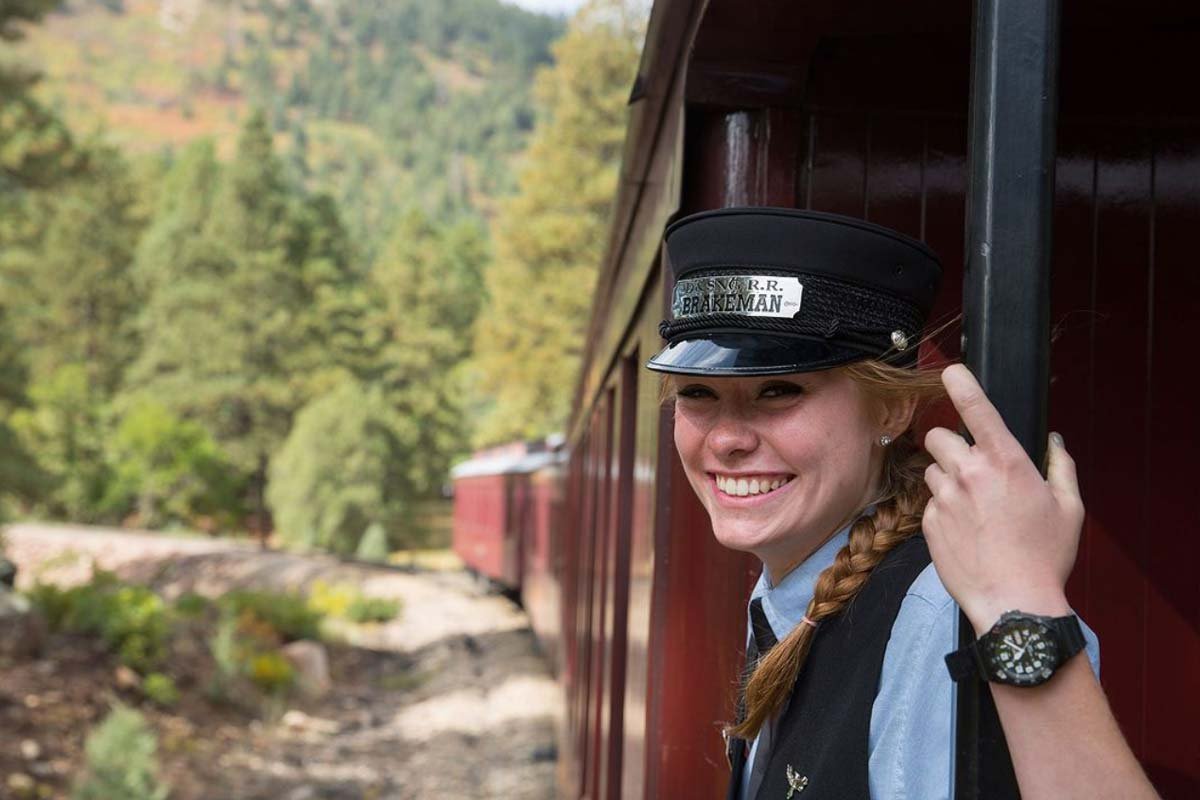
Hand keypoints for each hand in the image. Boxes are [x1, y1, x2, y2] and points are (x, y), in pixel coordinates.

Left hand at [922, 364, 1082, 634]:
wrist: (1013, 602)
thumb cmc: (1046, 556)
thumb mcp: (1069, 508)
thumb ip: (1061, 467)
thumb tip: (1054, 442)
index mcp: (1006, 461)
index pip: (976, 408)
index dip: (961, 383)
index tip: (950, 370)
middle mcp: (970, 473)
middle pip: (938, 437)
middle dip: (950, 445)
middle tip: (970, 467)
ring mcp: (945, 498)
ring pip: (932, 470)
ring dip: (946, 479)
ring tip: (972, 507)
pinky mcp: (928, 523)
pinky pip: (930, 503)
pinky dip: (943, 510)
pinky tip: (965, 532)